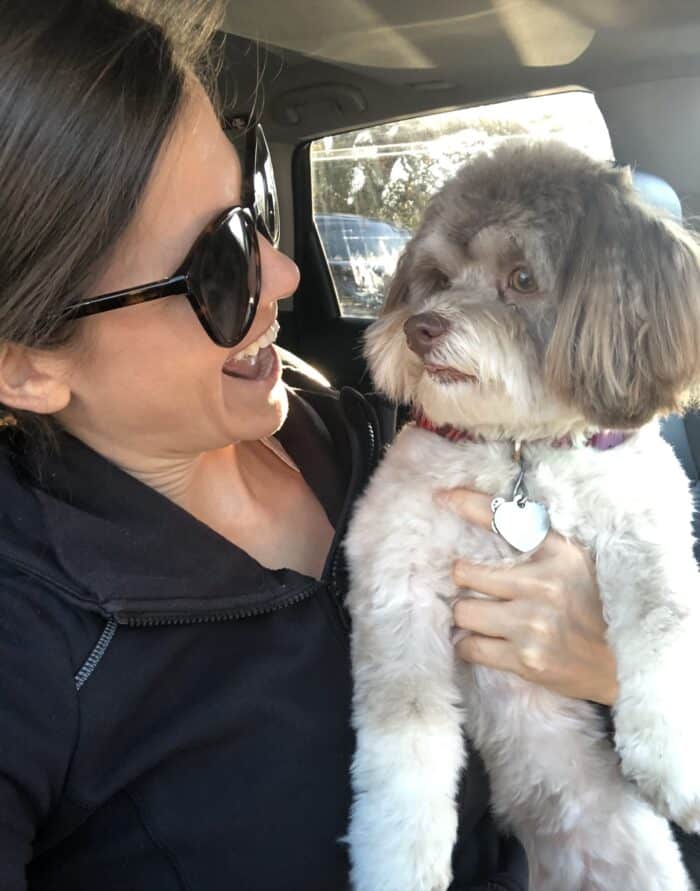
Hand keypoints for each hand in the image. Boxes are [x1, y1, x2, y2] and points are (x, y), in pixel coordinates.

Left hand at [437, 487, 618, 705]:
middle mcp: (545, 586)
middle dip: (463, 580)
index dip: (467, 504)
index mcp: (559, 554)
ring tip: (482, 615)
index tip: (442, 497)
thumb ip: (536, 537)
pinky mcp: (525, 660)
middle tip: (472, 585)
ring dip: (466, 614)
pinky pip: (470, 647)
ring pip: (463, 612)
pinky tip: (485, 640)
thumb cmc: (590, 606)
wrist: (618, 665)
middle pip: (465, 574)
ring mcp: (534, 625)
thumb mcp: (572, 561)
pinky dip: (470, 644)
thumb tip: (484, 512)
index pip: (504, 519)